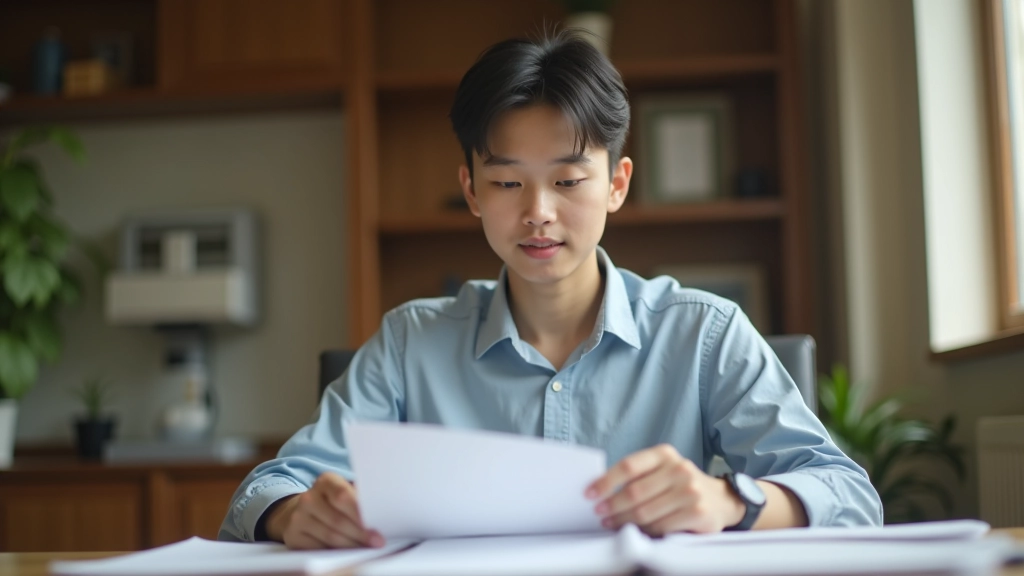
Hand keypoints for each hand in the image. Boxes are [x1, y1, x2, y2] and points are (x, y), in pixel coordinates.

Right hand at [265, 472, 384, 548]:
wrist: (301, 510)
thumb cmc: (333, 502)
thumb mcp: (345, 491)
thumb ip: (360, 498)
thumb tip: (382, 511)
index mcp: (325, 481)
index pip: (343, 496)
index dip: (360, 513)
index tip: (377, 527)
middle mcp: (309, 498)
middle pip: (338, 520)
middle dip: (360, 534)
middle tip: (377, 542)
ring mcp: (298, 517)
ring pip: (330, 536)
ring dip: (351, 545)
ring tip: (366, 548)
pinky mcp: (293, 536)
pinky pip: (318, 548)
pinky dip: (335, 553)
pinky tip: (347, 554)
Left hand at [585, 444, 744, 535]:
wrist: (722, 499)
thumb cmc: (681, 485)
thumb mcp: (663, 470)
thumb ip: (639, 475)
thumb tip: (602, 491)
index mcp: (665, 454)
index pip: (629, 466)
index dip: (606, 481)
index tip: (589, 493)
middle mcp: (679, 469)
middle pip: (635, 492)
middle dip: (612, 505)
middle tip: (600, 513)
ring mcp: (690, 491)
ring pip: (646, 512)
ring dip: (624, 521)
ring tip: (612, 523)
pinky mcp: (697, 512)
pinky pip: (661, 526)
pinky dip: (645, 531)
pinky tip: (637, 531)